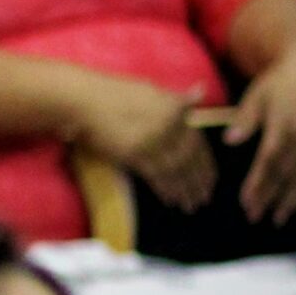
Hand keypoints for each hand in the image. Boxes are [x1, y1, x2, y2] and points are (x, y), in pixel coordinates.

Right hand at [74, 73, 214, 213]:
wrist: (85, 99)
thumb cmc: (114, 92)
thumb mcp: (150, 89)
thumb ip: (176, 98)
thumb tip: (201, 90)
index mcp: (173, 107)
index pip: (198, 140)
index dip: (206, 163)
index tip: (211, 179)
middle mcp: (167, 124)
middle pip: (190, 158)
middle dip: (199, 181)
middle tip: (204, 197)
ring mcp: (151, 139)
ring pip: (175, 169)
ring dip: (185, 189)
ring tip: (190, 204)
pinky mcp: (134, 153)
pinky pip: (156, 175)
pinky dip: (166, 189)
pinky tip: (171, 199)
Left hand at [229, 38, 295, 223]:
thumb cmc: (279, 83)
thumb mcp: (257, 95)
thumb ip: (244, 120)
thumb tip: (229, 141)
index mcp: (284, 124)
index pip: (269, 161)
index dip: (258, 184)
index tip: (246, 202)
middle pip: (286, 174)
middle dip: (271, 198)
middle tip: (255, 216)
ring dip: (292, 200)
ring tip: (278, 218)